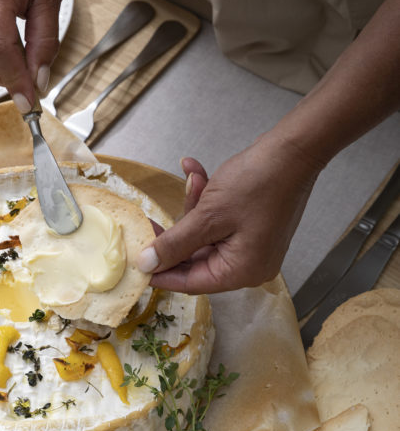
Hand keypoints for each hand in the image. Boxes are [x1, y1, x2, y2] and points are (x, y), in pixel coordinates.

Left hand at [138, 135, 322, 293]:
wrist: (295, 148)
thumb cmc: (257, 183)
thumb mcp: (207, 216)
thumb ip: (174, 244)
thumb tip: (147, 265)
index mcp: (241, 272)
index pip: (191, 283)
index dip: (161, 273)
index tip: (135, 265)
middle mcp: (248, 265)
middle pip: (195, 259)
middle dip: (174, 234)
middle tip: (149, 220)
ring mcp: (251, 246)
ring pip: (204, 237)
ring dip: (192, 209)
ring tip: (193, 180)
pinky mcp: (251, 227)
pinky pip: (218, 222)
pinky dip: (206, 201)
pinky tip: (196, 173)